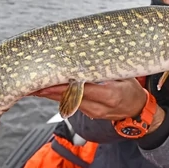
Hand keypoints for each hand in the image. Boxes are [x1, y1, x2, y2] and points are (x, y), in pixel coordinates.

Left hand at [32, 78, 164, 130]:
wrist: (138, 111)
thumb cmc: (132, 89)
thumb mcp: (125, 76)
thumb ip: (107, 69)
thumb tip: (89, 54)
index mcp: (110, 95)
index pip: (81, 90)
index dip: (63, 86)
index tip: (47, 81)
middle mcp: (99, 107)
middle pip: (69, 99)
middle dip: (49, 91)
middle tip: (30, 84)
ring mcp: (93, 112)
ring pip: (66, 103)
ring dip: (50, 94)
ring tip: (32, 86)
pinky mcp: (89, 113)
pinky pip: (70, 105)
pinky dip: (58, 97)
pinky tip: (46, 90)